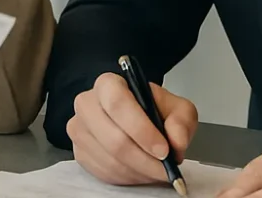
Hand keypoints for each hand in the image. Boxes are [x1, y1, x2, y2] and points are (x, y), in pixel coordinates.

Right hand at [68, 73, 197, 186]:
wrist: (135, 119)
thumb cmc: (152, 110)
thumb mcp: (176, 108)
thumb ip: (181, 121)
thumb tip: (177, 141)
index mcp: (108, 84)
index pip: (118, 103)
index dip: (141, 129)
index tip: (163, 149)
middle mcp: (87, 104)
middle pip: (113, 138)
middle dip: (145, 159)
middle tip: (166, 168)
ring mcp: (79, 129)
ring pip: (110, 160)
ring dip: (139, 171)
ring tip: (157, 169)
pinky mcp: (79, 152)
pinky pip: (104, 172)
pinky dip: (128, 178)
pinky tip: (141, 171)